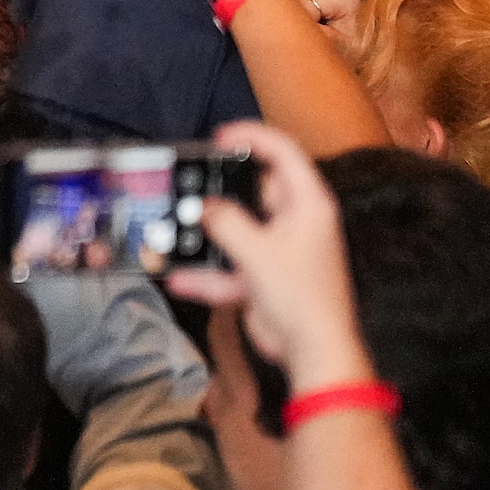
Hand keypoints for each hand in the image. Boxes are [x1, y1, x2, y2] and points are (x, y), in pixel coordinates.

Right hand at [167, 121, 371, 391]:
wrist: (313, 351)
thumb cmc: (302, 297)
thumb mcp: (258, 251)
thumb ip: (225, 222)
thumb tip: (201, 206)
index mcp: (308, 204)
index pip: (283, 152)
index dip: (252, 137)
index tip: (219, 137)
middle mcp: (296, 222)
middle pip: (257, 189)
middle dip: (223, 187)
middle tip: (191, 178)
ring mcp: (279, 250)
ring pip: (238, 229)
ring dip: (210, 233)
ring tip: (176, 224)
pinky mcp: (264, 277)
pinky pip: (230, 267)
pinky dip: (207, 274)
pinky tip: (178, 278)